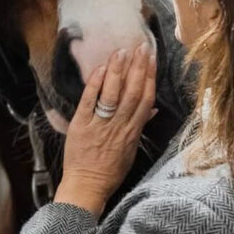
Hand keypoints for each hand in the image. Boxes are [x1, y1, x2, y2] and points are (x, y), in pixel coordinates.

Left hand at [54, 43, 157, 216]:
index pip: (146, 99)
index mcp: (133, 131)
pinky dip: (95, 84)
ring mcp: (101, 125)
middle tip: (140, 47)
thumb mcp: (131, 150)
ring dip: (118, 71)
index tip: (151, 58)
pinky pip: (90, 102)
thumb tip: (152, 109)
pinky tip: (100, 68)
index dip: (149, 76)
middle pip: (133, 92)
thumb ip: (140, 127)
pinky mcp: (81, 125)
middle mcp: (120, 125)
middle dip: (137, 67)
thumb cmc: (110, 171)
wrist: (87, 186)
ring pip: (113, 94)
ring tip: (121, 51)